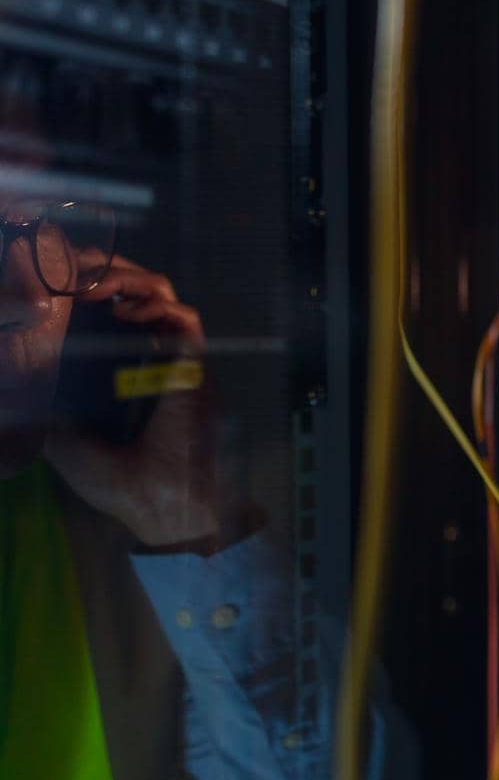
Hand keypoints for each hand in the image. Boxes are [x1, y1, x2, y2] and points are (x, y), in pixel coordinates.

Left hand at [43, 256, 224, 549]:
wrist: (166, 511)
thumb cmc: (124, 486)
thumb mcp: (66, 445)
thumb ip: (49, 416)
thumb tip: (20, 394)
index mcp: (126, 372)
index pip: (113, 310)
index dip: (91, 286)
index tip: (60, 280)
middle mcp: (154, 358)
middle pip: (137, 290)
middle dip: (106, 269)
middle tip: (73, 268)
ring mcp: (178, 359)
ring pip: (162, 293)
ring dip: (128, 278)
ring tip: (94, 286)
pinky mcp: (196, 367)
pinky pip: (184, 318)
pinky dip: (155, 305)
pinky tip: (123, 310)